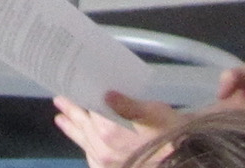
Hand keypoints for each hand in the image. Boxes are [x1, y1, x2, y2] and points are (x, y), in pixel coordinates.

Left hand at [54, 93, 179, 167]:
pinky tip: (83, 143)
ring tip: (62, 119)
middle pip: (82, 124)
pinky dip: (85, 146)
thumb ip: (127, 104)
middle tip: (59, 100)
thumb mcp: (153, 112)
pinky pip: (92, 157)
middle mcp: (102, 147)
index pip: (87, 107)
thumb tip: (106, 94)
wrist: (184, 159)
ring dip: (73, 128)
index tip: (70, 84)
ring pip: (84, 141)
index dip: (79, 94)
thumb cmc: (171, 133)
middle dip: (71, 110)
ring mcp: (104, 162)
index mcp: (108, 130)